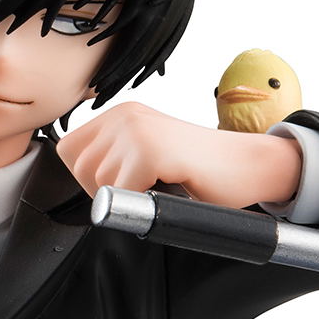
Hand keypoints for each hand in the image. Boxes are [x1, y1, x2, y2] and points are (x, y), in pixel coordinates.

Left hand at [56, 102, 302, 207]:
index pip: (68, 151)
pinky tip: (171, 188)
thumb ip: (114, 159)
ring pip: (100, 184)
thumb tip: (83, 182)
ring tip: (162, 186)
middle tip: (144, 190)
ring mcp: (137, 130)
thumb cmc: (201, 170)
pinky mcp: (151, 151)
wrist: (250, 165)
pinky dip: (145, 203)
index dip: (88, 177)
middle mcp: (124, 116)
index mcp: (119, 114)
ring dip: (130, 198)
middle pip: (80, 169)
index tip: (123, 183)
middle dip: (106, 191)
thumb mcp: (146, 154)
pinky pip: (124, 194)